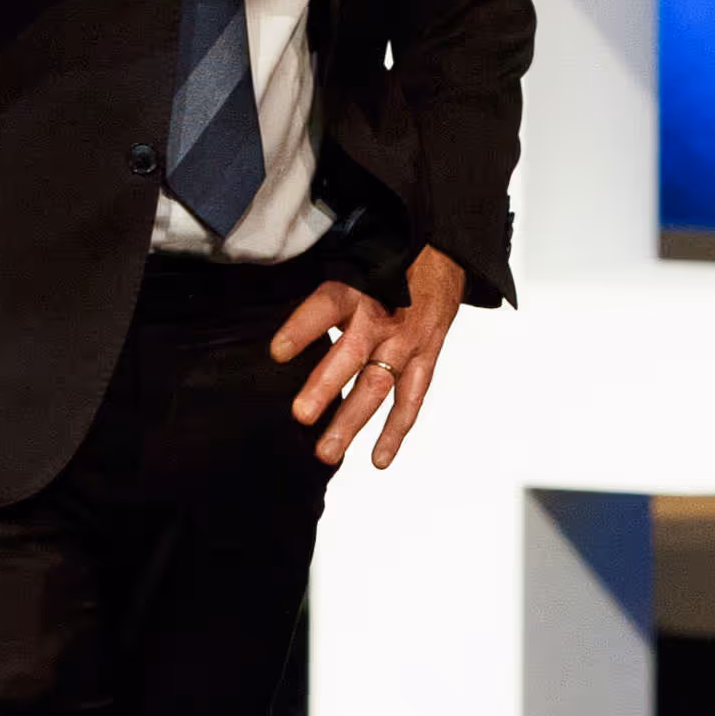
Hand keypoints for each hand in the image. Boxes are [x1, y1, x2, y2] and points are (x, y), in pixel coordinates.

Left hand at [269, 245, 467, 470]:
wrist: (441, 256)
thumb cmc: (384, 264)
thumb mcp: (350, 264)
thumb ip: (320, 296)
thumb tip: (273, 324)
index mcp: (357, 290)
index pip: (326, 307)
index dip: (302, 329)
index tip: (277, 353)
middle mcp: (382, 318)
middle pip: (352, 355)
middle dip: (326, 386)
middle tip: (301, 415)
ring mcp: (407, 342)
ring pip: (378, 386)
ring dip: (352, 421)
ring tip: (327, 452)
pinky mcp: (426, 358)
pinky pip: (412, 399)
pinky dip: (396, 430)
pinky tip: (378, 459)